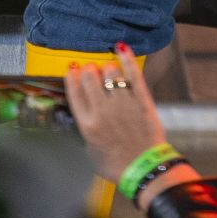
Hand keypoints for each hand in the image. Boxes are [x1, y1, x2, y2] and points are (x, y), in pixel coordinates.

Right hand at [64, 46, 188, 185]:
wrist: (143, 169)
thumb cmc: (115, 165)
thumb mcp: (90, 152)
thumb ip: (86, 131)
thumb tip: (85, 116)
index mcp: (87, 125)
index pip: (75, 91)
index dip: (73, 76)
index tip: (73, 69)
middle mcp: (103, 111)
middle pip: (91, 78)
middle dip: (89, 70)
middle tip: (92, 70)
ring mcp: (123, 104)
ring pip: (111, 73)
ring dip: (107, 68)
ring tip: (108, 70)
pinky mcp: (142, 101)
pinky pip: (133, 74)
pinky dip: (126, 58)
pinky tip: (122, 48)